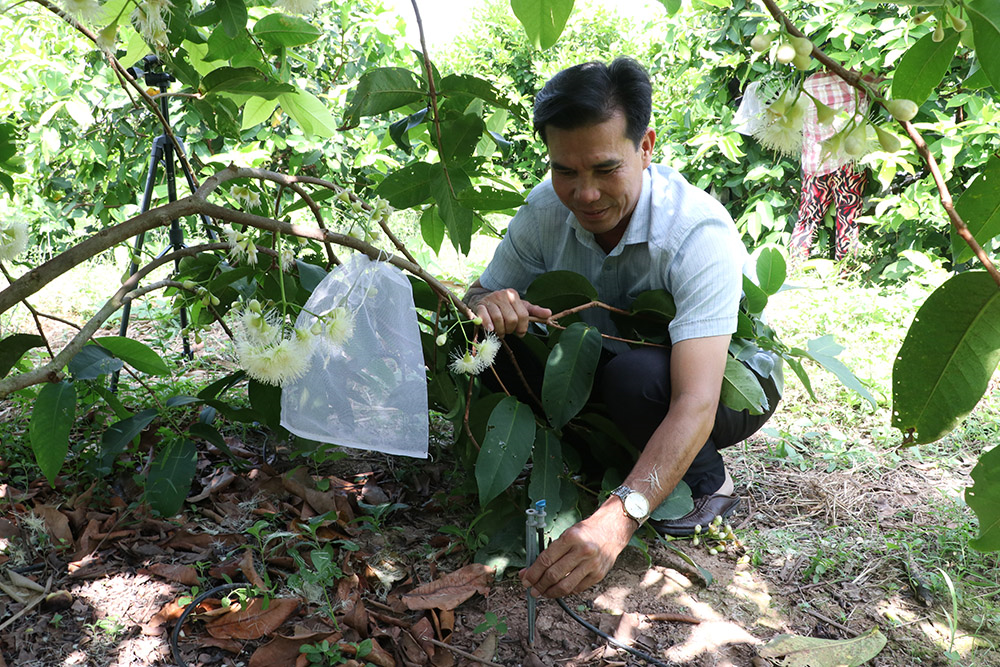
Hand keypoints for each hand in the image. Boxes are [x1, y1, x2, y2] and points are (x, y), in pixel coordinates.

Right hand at [472, 288, 550, 336]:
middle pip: (512, 319)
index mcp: (513, 295)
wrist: (481, 298)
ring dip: (500, 331)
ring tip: (500, 333)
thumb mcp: (520, 306)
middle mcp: (502, 295)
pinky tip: (491, 329)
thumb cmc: (503, 306)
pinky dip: (488, 324)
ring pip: (499, 319)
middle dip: (511, 330)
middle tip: (508, 332)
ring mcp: (490, 300)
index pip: (523, 315)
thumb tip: (549, 314)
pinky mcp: (480, 306)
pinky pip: (485, 316)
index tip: (519, 332)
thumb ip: (534, 311)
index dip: (522, 327)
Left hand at [519, 502, 633, 597]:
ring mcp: (592, 565)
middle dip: (539, 584)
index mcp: (571, 537)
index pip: (546, 559)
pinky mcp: (598, 575)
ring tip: (542, 593)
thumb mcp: (567, 534)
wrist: (611, 531)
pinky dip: (565, 592)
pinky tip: (558, 590)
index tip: (525, 578)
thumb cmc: (586, 532)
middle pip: (553, 575)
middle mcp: (582, 551)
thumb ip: (551, 552)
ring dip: (550, 592)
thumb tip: (532, 569)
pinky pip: (577, 589)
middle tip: (531, 589)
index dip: (533, 572)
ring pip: (565, 586)